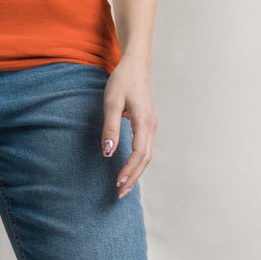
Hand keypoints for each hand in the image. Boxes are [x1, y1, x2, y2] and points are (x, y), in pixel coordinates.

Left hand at [101, 56, 155, 198]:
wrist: (135, 66)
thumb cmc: (122, 81)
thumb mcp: (111, 102)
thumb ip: (110, 127)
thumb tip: (109, 152)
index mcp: (144, 122)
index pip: (139, 153)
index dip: (129, 170)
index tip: (118, 183)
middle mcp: (151, 126)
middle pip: (145, 159)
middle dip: (133, 177)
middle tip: (120, 193)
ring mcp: (151, 126)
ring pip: (146, 155)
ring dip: (136, 172)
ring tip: (124, 186)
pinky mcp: (147, 125)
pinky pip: (145, 149)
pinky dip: (138, 162)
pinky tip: (129, 169)